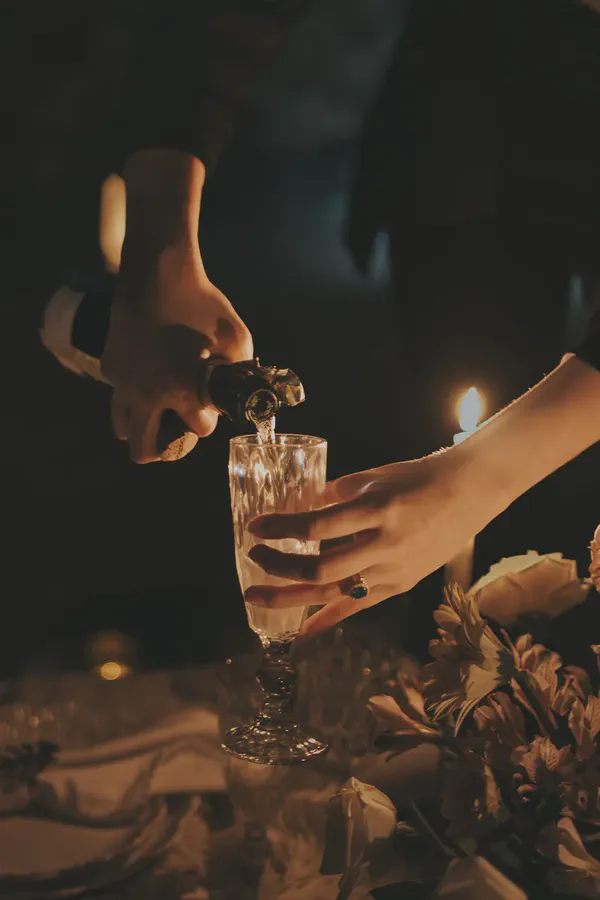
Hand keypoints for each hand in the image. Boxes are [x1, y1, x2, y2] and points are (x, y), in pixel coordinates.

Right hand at [101, 244, 252, 462]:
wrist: (158, 273)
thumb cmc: (202, 303)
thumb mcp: (237, 338)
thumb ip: (241, 372)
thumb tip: (245, 388)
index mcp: (183, 391)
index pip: (201, 431)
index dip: (210, 420)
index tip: (211, 403)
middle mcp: (147, 393)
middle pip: (143, 451)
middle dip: (164, 449)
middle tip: (177, 432)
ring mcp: (123, 382)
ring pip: (123, 428)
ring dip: (142, 425)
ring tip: (158, 410)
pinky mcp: (109, 366)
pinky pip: (118, 393)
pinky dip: (132, 393)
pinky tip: (148, 373)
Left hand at [245, 450, 492, 636]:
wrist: (469, 493)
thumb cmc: (418, 477)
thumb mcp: (374, 476)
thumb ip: (336, 493)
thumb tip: (302, 507)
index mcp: (376, 509)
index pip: (317, 526)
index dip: (281, 529)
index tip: (255, 528)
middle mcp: (384, 544)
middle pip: (321, 567)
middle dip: (280, 567)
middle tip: (254, 560)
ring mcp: (394, 569)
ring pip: (334, 592)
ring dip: (291, 596)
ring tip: (257, 597)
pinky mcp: (401, 584)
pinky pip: (358, 606)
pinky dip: (328, 618)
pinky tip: (300, 629)